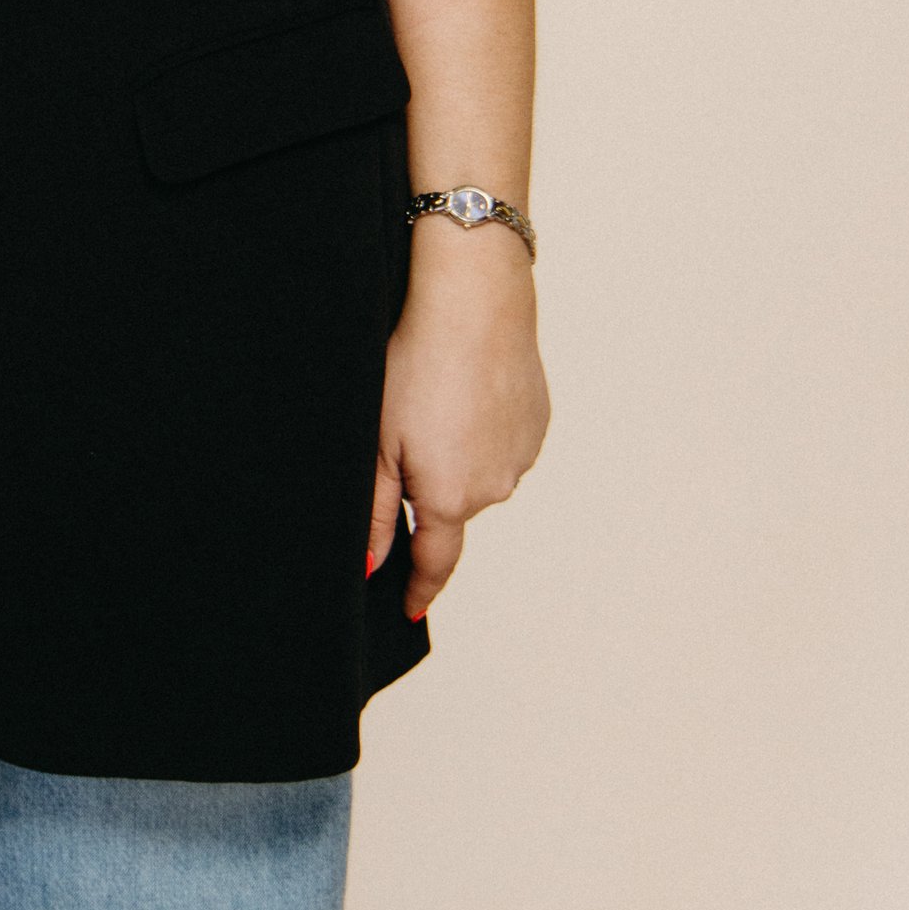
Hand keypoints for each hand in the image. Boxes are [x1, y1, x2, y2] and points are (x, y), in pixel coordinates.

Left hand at [369, 225, 549, 621]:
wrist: (477, 301)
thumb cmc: (417, 365)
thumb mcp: (379, 441)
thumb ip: (375, 511)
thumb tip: (370, 567)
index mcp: (450, 498)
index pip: (435, 563)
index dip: (420, 589)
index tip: (409, 608)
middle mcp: (494, 488)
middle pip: (453, 510)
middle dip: (428, 492)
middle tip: (404, 439)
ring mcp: (522, 455)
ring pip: (479, 473)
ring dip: (458, 456)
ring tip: (435, 403)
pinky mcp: (537, 423)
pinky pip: (503, 442)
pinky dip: (482, 429)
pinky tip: (465, 391)